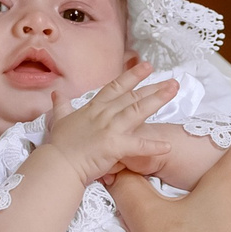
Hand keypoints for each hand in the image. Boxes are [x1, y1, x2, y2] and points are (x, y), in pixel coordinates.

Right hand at [38, 66, 174, 190]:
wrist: (58, 164)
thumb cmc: (60, 146)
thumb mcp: (60, 120)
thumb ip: (62, 106)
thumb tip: (56, 93)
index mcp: (94, 108)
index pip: (115, 87)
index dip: (132, 76)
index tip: (147, 67)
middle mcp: (104, 114)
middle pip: (132, 96)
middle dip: (153, 87)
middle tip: (173, 80)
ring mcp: (110, 128)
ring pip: (137, 110)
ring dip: (157, 100)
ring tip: (174, 92)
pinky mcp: (114, 146)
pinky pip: (137, 145)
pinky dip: (153, 146)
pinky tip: (168, 145)